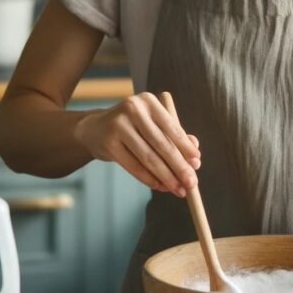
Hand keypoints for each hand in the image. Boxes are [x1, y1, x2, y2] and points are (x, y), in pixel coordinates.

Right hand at [74, 92, 200, 195]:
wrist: (95, 129)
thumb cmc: (133, 127)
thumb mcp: (153, 125)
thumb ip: (175, 137)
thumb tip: (195, 157)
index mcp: (149, 102)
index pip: (172, 128)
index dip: (186, 148)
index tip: (197, 164)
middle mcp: (134, 109)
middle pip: (162, 144)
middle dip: (179, 167)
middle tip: (191, 183)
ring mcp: (119, 125)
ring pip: (148, 157)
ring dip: (166, 177)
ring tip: (178, 189)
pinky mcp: (108, 143)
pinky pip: (133, 166)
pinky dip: (148, 179)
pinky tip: (159, 186)